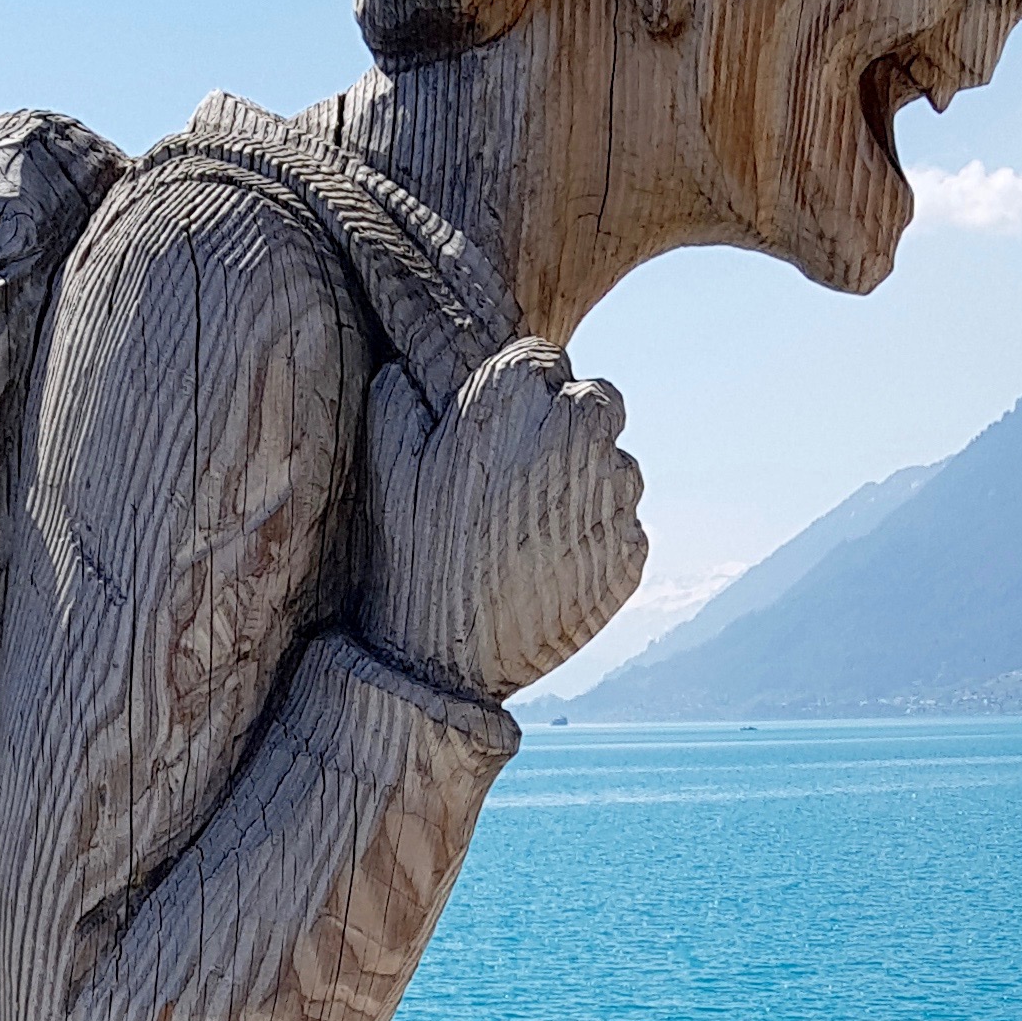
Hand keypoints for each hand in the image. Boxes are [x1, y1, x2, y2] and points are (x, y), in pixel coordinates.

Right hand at [358, 340, 647, 702]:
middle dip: (570, 429)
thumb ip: (404, 391)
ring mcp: (612, 492)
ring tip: (532, 532)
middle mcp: (580, 428)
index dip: (525, 398)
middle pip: (598, 403)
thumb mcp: (390, 455)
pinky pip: (625, 530)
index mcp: (519, 390)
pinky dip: (598, 543)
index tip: (503, 434)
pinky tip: (550, 568)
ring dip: (588, 486)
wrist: (440, 656)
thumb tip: (411, 365)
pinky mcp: (632, 551)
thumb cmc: (411, 546)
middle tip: (526, 479)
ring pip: (618, 468)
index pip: (548, 364)